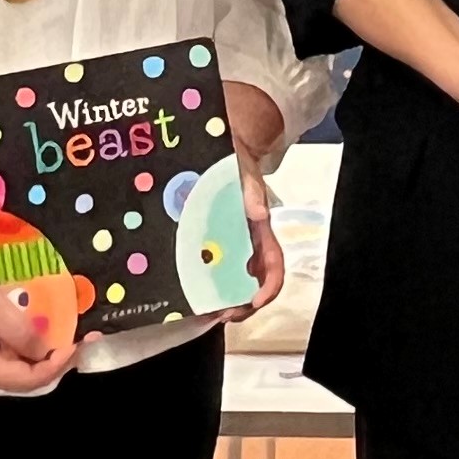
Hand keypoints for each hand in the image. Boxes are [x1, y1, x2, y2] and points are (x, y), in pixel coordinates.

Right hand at [0, 239, 74, 391]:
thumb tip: (43, 351)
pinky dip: (11, 341)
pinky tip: (22, 322)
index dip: (56, 366)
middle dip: (46, 359)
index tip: (78, 343)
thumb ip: (21, 332)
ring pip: (4, 363)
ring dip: (29, 349)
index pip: (26, 381)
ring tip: (52, 326)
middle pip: (16, 376)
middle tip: (71, 336)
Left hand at [217, 83, 289, 321]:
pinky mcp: (207, 241)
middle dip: (240, 303)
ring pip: (231, 279)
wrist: (217, 143)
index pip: (273, 262)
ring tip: (201, 310)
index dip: (269, 286)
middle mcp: (245, 240)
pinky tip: (186, 290)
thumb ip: (250, 187)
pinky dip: (202, 284)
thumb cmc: (232, 154)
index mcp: (258, 227)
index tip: (253, 301)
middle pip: (252, 281)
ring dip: (221, 298)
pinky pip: (209, 268)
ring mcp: (226, 243)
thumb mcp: (241, 165)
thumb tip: (259, 213)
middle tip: (219, 315)